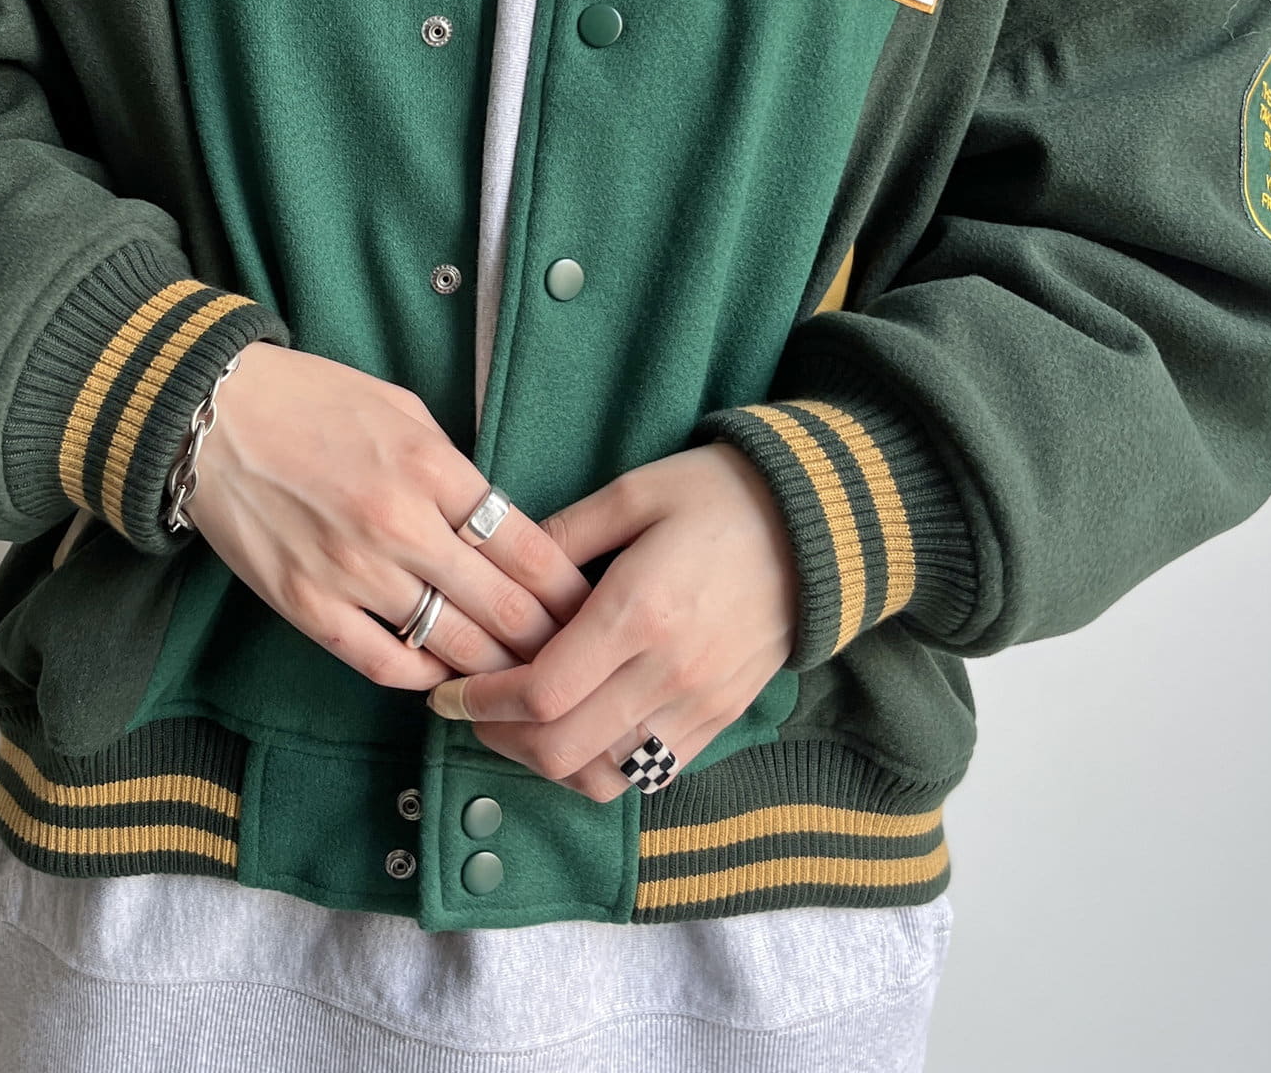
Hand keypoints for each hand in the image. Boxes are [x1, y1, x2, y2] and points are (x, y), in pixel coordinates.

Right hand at [184, 342, 591, 690]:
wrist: (212, 417)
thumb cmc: (314, 402)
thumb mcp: (404, 411)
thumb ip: (456, 470)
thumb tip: (503, 523)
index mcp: (432, 468)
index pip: (527, 547)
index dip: (569, 589)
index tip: (592, 608)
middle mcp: (399, 525)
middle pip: (503, 608)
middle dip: (550, 641)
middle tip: (577, 658)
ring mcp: (350, 573)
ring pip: (451, 645)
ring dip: (497, 671)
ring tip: (527, 681)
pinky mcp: (307, 607)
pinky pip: (384, 663)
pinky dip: (425, 679)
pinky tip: (447, 679)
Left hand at [427, 441, 798, 800]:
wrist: (822, 524)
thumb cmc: (721, 495)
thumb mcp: (634, 492)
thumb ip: (562, 533)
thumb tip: (500, 561)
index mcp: (639, 613)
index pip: (541, 693)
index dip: (482, 703)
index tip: (448, 690)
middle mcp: (669, 673)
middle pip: (561, 749)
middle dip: (499, 739)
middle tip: (468, 710)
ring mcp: (700, 705)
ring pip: (602, 777)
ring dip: (545, 763)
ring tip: (517, 725)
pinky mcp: (720, 719)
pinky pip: (648, 775)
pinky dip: (598, 769)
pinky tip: (575, 732)